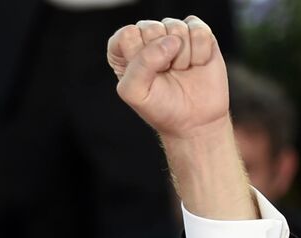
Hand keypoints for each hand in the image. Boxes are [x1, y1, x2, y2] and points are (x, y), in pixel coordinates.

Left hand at [108, 17, 226, 141]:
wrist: (194, 120)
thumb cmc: (162, 108)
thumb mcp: (137, 94)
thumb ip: (141, 64)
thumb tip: (169, 42)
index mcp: (126, 53)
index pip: (125, 35)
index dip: (138, 56)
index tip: (146, 75)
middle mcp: (149, 40)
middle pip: (151, 28)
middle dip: (161, 56)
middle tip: (165, 74)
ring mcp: (174, 35)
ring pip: (177, 28)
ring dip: (182, 57)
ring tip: (181, 71)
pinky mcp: (197, 33)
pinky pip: (199, 30)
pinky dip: (200, 52)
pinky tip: (196, 64)